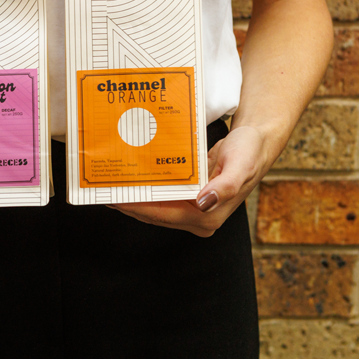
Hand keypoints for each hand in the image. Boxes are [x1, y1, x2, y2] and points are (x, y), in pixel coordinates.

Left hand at [110, 125, 266, 236]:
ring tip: (110, 183)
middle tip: (102, 189)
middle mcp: (200, 217)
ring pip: (155, 207)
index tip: (113, 197)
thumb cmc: (250, 153)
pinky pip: (163, 196)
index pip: (161, 215)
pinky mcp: (191, 199)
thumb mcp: (240, 166)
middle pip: (154, 214)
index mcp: (208, 216)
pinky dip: (147, 188)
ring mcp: (195, 209)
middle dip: (128, 203)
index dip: (135, 207)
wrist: (257, 141)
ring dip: (134, 196)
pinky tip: (132, 178)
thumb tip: (205, 202)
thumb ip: (226, 186)